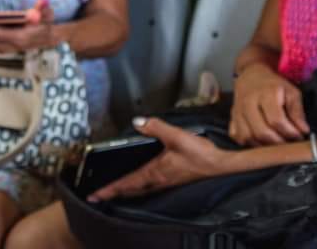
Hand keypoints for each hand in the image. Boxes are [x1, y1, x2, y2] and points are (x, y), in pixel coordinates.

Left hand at [88, 118, 229, 201]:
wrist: (222, 165)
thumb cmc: (202, 155)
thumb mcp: (176, 136)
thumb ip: (156, 128)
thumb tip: (137, 121)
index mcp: (155, 172)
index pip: (127, 182)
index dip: (110, 188)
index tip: (95, 194)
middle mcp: (158, 180)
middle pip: (131, 189)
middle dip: (114, 192)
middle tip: (99, 195)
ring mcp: (166, 182)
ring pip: (140, 190)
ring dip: (126, 191)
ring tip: (114, 191)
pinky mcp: (173, 180)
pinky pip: (150, 187)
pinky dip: (139, 187)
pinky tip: (140, 183)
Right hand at [230, 63, 308, 145]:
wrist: (251, 75)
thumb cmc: (274, 85)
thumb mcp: (291, 92)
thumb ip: (297, 111)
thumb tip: (303, 130)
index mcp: (265, 94)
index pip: (276, 120)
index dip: (290, 132)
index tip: (299, 136)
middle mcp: (248, 102)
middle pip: (261, 131)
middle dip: (278, 142)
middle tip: (288, 143)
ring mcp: (237, 110)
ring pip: (247, 136)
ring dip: (263, 145)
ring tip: (275, 143)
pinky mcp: (231, 117)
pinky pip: (236, 135)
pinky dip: (248, 142)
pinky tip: (259, 140)